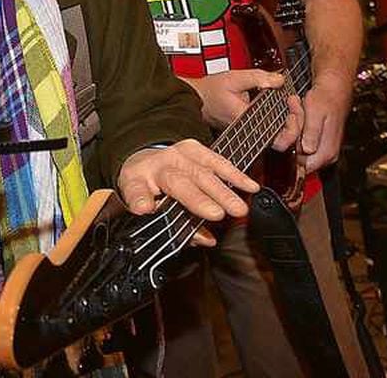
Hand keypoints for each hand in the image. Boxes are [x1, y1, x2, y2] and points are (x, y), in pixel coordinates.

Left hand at [117, 140, 258, 242]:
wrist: (146, 160)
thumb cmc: (147, 187)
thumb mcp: (148, 207)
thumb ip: (174, 225)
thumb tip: (206, 239)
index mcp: (137, 179)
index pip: (137, 191)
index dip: (140, 200)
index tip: (144, 209)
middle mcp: (157, 165)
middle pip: (178, 182)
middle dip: (198, 199)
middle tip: (216, 215)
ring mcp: (176, 154)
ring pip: (201, 172)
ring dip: (222, 191)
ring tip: (238, 208)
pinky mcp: (194, 148)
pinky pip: (216, 161)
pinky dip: (234, 175)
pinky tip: (249, 186)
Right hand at [185, 70, 302, 151]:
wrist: (196, 99)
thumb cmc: (210, 91)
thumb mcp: (234, 78)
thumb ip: (258, 77)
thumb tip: (279, 80)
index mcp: (248, 121)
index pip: (280, 136)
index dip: (294, 123)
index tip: (291, 101)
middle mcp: (251, 132)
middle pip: (285, 138)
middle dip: (296, 120)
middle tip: (293, 101)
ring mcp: (251, 132)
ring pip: (280, 135)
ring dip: (290, 120)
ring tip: (289, 101)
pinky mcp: (251, 129)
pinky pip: (272, 129)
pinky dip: (281, 119)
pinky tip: (283, 105)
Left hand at [300, 80, 351, 172]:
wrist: (334, 89)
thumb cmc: (325, 98)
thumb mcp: (315, 113)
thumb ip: (311, 133)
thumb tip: (307, 150)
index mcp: (326, 152)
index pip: (300, 166)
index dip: (291, 149)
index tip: (292, 129)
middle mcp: (326, 155)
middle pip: (297, 157)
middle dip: (292, 137)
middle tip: (296, 115)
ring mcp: (323, 150)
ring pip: (297, 149)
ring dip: (294, 131)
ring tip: (300, 111)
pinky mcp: (318, 143)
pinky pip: (300, 142)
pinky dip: (298, 129)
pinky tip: (302, 116)